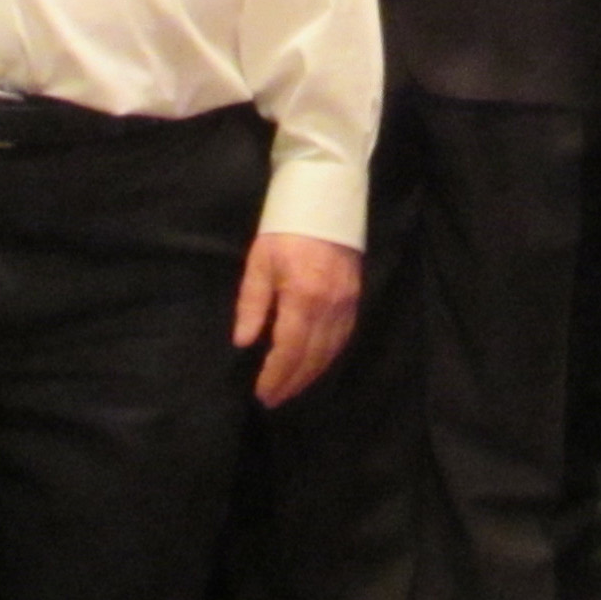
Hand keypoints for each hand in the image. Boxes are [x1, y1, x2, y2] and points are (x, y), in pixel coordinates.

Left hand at [235, 232, 362, 404]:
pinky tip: (315, 364)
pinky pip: (343, 337)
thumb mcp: (260, 263)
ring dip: (311, 375)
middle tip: (274, 400)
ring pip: (331, 351)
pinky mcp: (356, 297)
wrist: (326, 198)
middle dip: (292, 382)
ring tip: (291, 389)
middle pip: (312, 357)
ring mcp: (347, 303)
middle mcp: (330, 306)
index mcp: (303, 297)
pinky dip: (328, 357)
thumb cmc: (285, 229)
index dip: (276, 376)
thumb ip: (252, 304)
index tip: (262, 393)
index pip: (289, 350)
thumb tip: (244, 342)